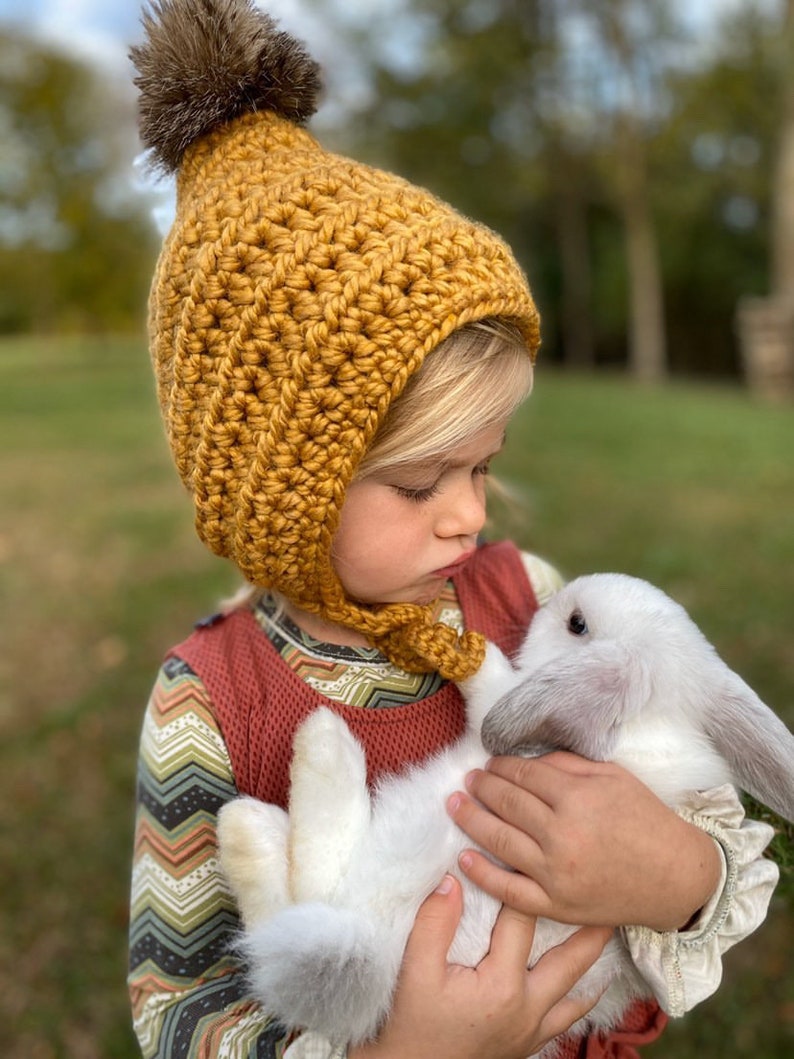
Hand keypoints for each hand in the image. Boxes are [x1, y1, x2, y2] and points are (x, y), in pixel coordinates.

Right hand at [351, 874, 610, 1058]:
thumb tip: (453, 878)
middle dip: (588, 925)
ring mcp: (531, 1029)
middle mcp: (527, 1008)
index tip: (531, 853)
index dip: (523, 882)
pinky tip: (590, 986)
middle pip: (570, 959)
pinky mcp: (527, 1044)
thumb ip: (434, 923)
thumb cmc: (410, 1023)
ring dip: (590, 961)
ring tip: (606, 930)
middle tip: (609, 896)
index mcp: (502, 984)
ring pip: (575, 991)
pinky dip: (581, 998)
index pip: (522, 921)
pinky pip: (566, 1019)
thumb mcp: (414, 971)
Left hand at [448, 752, 720, 932]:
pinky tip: (464, 858)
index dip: (501, 767)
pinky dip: (483, 874)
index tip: (489, 764)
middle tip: (467, 779)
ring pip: (499, 841)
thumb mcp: (613, 777)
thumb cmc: (646, 819)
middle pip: (506, 804)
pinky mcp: (556, 905)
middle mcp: (561, 835)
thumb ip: (567, 764)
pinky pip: (510, 891)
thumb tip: (527, 761)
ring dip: (471, 820)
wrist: (676, 877)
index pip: (524, 775)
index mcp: (577, 798)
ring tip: (455, 805)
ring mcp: (555, 873)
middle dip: (482, 788)